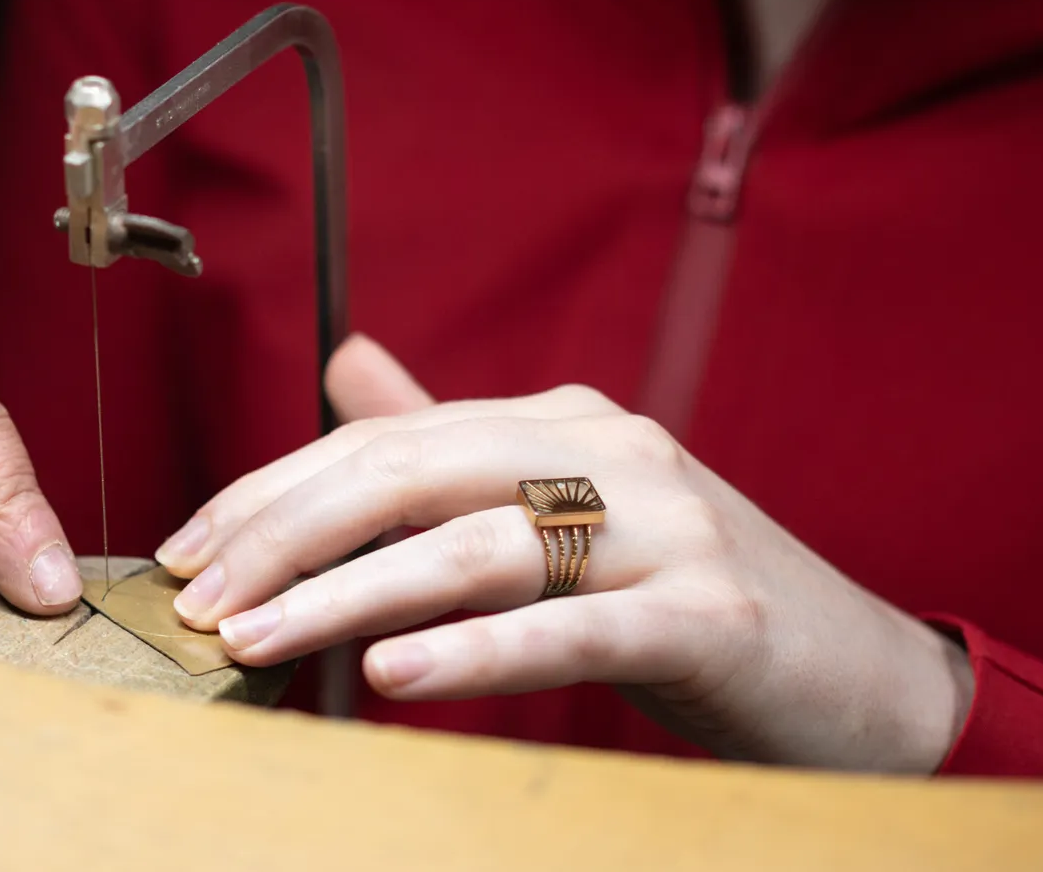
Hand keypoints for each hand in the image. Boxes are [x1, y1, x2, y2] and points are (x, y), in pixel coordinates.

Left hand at [156, 334, 973, 771]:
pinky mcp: (709, 613)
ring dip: (347, 595)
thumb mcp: (561, 508)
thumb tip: (347, 366)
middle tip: (194, 596)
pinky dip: (474, 651)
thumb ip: (451, 445)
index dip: (272, 490)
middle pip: (409, 471)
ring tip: (254, 638)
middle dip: (283, 531)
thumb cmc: (681, 595)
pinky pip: (570, 624)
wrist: (856, 672)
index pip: (381, 438)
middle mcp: (607, 447)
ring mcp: (665, 524)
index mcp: (557, 420)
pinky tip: (392, 676)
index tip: (186, 549)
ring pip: (473, 544)